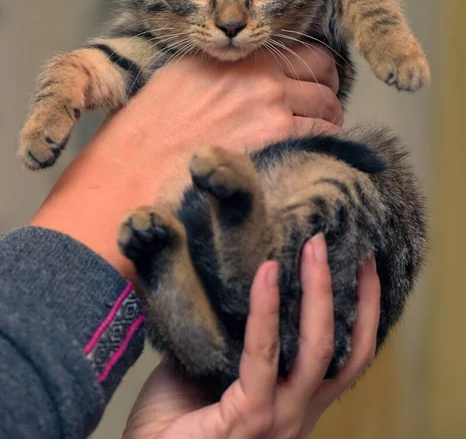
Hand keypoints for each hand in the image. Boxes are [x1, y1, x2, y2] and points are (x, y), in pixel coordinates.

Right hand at [30, 45, 341, 279]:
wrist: (129, 178)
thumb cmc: (139, 140)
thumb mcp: (174, 84)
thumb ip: (218, 76)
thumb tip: (245, 84)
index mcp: (228, 56)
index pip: (299, 50)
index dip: (315, 68)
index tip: (313, 82)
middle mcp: (253, 74)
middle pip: (322, 73)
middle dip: (328, 91)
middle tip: (323, 109)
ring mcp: (268, 106)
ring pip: (328, 106)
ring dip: (329, 120)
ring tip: (320, 136)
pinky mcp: (275, 142)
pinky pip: (323, 137)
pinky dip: (328, 145)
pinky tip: (316, 156)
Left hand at [123, 235, 379, 438]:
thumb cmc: (174, 419)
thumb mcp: (215, 368)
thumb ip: (233, 334)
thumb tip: (235, 279)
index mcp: (294, 401)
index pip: (347, 355)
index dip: (364, 311)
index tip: (362, 265)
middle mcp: (298, 412)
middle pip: (346, 349)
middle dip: (350, 291)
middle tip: (330, 242)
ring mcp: (279, 420)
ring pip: (318, 349)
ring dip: (317, 291)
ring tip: (310, 248)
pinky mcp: (251, 419)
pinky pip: (265, 356)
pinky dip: (267, 310)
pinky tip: (266, 274)